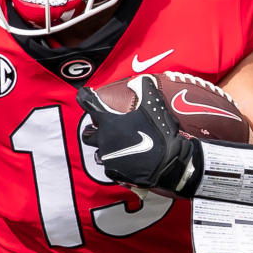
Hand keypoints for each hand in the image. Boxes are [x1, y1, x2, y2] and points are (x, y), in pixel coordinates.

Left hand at [77, 75, 196, 193]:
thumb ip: (145, 90)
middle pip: (88, 135)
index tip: (85, 94)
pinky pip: (109, 167)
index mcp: (109, 123)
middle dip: (92, 130)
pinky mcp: (115, 173)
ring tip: (113, 145)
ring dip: (103, 148)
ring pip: (98, 153)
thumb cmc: (159, 134)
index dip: (85, 97)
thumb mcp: (154, 107)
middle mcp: (103, 140)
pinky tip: (124, 161)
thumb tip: (139, 79)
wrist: (167, 164)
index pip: (89, 105)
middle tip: (101, 127)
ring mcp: (108, 158)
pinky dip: (114, 163)